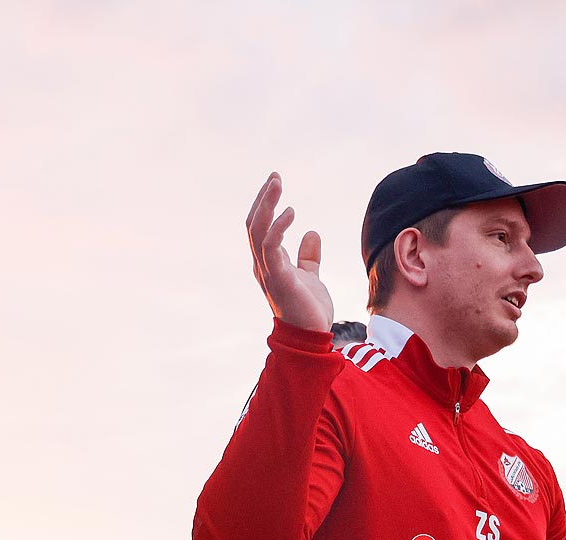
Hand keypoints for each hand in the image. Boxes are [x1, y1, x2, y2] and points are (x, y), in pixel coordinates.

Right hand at [246, 172, 333, 333]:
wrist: (312, 337)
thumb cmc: (308, 310)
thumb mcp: (310, 277)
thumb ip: (308, 257)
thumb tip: (311, 233)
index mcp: (268, 262)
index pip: (259, 227)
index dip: (265, 204)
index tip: (276, 182)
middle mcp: (263, 264)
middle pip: (254, 224)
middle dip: (263, 198)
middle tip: (276, 176)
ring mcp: (268, 271)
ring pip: (257, 230)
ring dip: (266, 204)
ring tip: (277, 183)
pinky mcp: (279, 278)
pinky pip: (271, 247)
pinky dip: (277, 227)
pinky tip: (291, 212)